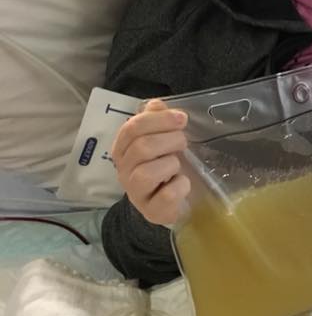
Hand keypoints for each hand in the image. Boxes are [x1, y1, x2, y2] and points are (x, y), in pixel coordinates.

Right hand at [111, 98, 190, 225]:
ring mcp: (136, 193)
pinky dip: (180, 185)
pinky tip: (183, 182)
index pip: (131, 128)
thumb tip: (156, 104)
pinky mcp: (152, 211)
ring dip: (171, 163)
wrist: (169, 201)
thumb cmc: (164, 165)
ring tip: (178, 164)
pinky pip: (166, 195)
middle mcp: (124, 171)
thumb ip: (156, 119)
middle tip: (183, 141)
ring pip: (146, 174)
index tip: (181, 118)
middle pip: (141, 148)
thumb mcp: (161, 139)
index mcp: (123, 148)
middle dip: (169, 140)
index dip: (158, 120)